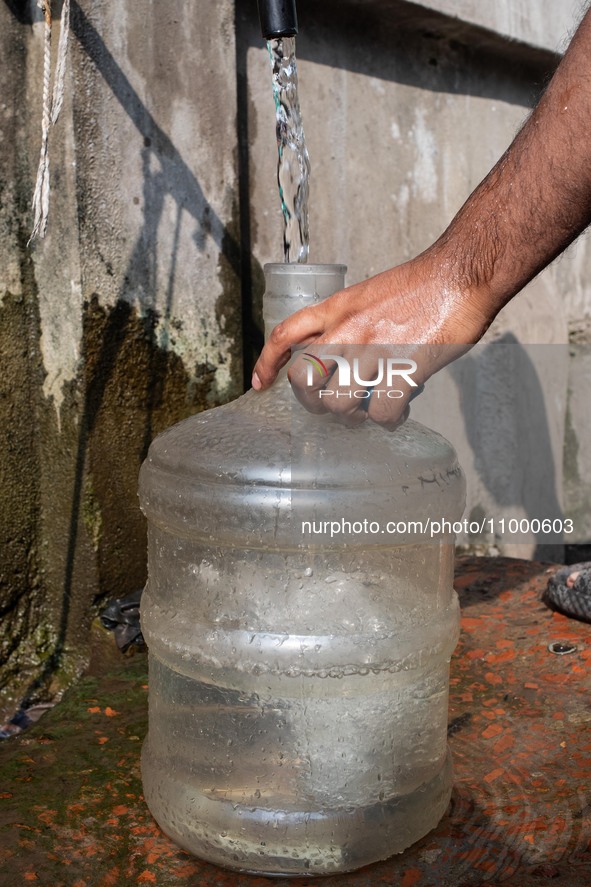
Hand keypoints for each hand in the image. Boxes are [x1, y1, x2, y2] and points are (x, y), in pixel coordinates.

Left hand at [252, 252, 491, 427]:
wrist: (462, 274)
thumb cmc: (424, 285)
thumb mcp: (371, 294)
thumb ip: (351, 323)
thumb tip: (345, 361)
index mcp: (338, 309)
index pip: (285, 334)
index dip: (268, 363)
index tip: (261, 383)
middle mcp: (348, 331)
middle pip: (303, 381)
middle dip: (314, 402)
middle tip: (335, 405)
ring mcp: (373, 351)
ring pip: (337, 405)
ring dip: (353, 416)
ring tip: (371, 409)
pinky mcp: (402, 370)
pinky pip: (381, 414)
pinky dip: (389, 420)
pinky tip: (399, 411)